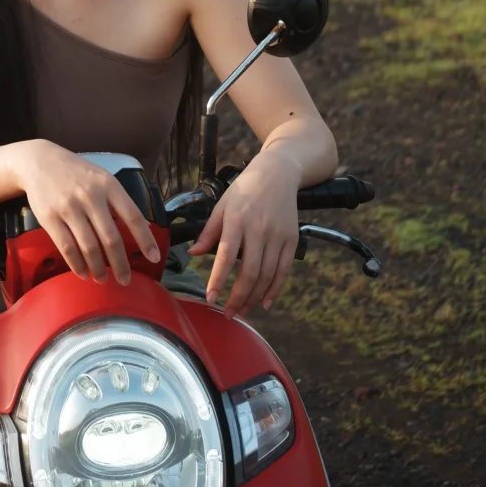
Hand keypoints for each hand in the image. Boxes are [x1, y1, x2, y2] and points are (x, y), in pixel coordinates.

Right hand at [14, 141, 160, 285]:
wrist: (39, 162)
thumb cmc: (77, 173)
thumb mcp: (102, 178)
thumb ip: (118, 200)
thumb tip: (141, 228)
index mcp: (109, 186)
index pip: (133, 216)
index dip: (145, 239)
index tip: (154, 257)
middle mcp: (91, 196)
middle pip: (111, 238)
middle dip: (120, 264)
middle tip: (125, 280)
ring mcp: (69, 207)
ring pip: (89, 247)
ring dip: (98, 269)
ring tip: (102, 279)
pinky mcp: (50, 218)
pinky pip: (67, 248)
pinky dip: (77, 265)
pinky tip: (82, 273)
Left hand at [189, 149, 300, 317]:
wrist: (278, 173)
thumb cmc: (245, 189)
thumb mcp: (222, 204)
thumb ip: (209, 231)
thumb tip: (193, 253)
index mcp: (236, 220)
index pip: (225, 256)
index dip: (218, 280)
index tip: (211, 298)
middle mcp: (258, 229)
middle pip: (249, 272)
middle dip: (237, 297)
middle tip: (228, 313)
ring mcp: (277, 235)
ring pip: (267, 275)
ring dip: (254, 297)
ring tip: (242, 310)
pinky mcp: (292, 239)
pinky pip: (283, 270)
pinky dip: (275, 289)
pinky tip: (265, 302)